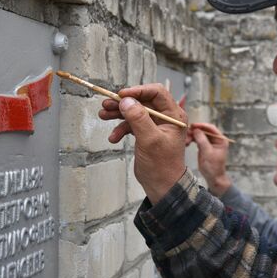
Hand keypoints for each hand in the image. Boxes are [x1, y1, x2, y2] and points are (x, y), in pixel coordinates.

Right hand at [98, 84, 186, 203]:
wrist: (162, 186)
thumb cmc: (162, 165)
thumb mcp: (150, 139)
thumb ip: (138, 118)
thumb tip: (126, 101)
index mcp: (173, 115)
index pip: (157, 92)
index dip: (138, 91)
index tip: (121, 94)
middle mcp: (166, 118)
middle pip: (142, 101)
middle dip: (124, 103)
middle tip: (106, 104)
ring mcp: (155, 125)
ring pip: (134, 112)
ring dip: (119, 114)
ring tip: (103, 116)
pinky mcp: (146, 134)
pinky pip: (131, 125)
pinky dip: (121, 129)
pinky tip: (113, 138)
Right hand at [186, 123, 230, 196]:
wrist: (213, 177)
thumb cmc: (213, 166)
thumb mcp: (207, 152)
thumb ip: (202, 140)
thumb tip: (196, 130)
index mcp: (220, 140)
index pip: (211, 128)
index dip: (202, 125)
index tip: (193, 126)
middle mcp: (216, 139)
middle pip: (204, 131)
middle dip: (195, 131)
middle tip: (187, 134)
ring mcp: (209, 142)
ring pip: (199, 135)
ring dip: (192, 136)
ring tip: (186, 141)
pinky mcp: (204, 146)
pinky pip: (197, 140)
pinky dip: (192, 140)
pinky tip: (187, 142)